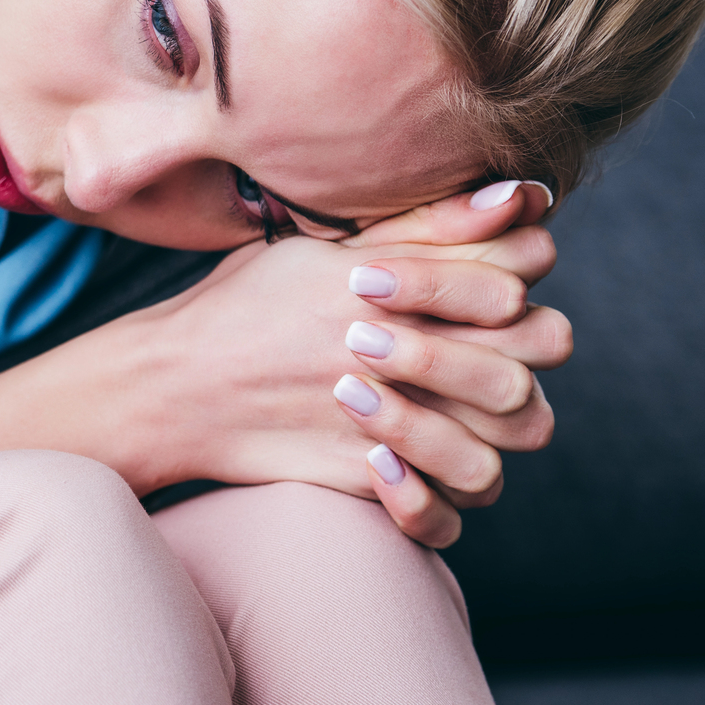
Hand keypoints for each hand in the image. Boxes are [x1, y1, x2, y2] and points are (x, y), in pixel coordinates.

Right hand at [0, 180, 569, 547]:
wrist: (170, 385)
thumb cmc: (246, 307)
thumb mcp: (324, 248)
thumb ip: (427, 225)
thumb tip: (523, 193)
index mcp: (394, 278)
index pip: (518, 271)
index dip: (518, 274)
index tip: (485, 282)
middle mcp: (400, 344)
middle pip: (534, 351)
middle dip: (519, 346)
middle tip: (476, 349)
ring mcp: (387, 417)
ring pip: (508, 436)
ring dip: (488, 422)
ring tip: (448, 412)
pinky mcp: (364, 477)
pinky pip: (448, 510)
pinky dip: (438, 499)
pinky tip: (406, 472)